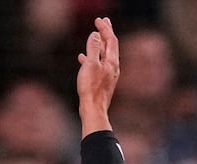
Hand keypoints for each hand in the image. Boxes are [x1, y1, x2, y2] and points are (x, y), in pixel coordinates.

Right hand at [77, 17, 118, 135]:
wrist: (93, 110)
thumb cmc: (91, 88)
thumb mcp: (91, 65)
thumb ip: (93, 48)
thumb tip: (95, 35)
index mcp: (112, 61)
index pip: (111, 40)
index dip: (105, 28)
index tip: (98, 20)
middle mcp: (113, 67)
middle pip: (110, 46)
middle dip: (106, 33)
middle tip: (103, 22)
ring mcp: (108, 75)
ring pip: (104, 55)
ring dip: (99, 44)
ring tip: (94, 36)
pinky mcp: (102, 82)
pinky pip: (98, 64)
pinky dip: (92, 57)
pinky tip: (83, 58)